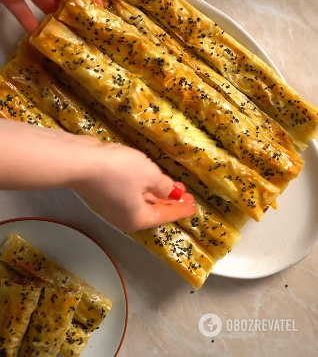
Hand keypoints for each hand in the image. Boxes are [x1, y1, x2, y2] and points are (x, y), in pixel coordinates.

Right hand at [76, 142, 195, 231]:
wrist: (82, 162)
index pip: (165, 215)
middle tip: (185, 195)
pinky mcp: (104, 191)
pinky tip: (149, 179)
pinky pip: (130, 193)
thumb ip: (163, 185)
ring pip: (141, 201)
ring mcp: (112, 205)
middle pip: (152, 211)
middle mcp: (124, 217)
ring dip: (157, 193)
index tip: (193, 206)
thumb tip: (170, 192)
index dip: (180, 209)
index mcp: (138, 219)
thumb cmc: (119, 171)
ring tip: (172, 186)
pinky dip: (143, 188)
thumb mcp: (149, 175)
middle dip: (170, 201)